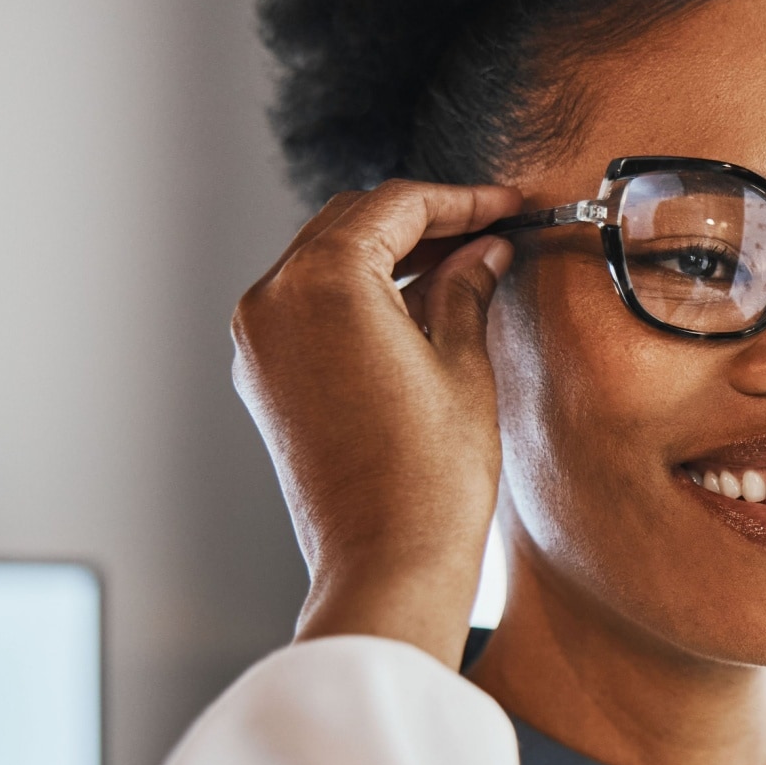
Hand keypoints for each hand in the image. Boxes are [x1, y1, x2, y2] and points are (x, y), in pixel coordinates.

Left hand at [231, 179, 521, 667]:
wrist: (386, 564)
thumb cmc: (430, 477)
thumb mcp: (464, 364)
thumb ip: (466, 288)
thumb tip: (484, 251)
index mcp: (324, 282)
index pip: (396, 206)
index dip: (461, 199)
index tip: (507, 204)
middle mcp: (274, 299)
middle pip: (352, 222)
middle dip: (422, 219)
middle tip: (488, 228)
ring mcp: (258, 340)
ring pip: (324, 258)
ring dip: (388, 252)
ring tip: (460, 263)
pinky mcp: (262, 376)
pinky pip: (307, 303)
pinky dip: (357, 291)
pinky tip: (413, 305)